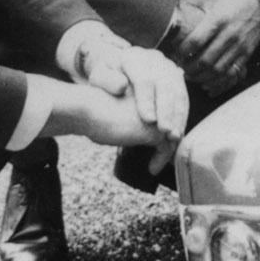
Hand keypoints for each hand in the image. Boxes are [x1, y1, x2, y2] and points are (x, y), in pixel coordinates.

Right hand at [33, 76, 181, 174]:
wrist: (86, 108)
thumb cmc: (95, 111)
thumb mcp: (122, 110)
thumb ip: (135, 117)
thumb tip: (145, 135)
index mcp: (153, 90)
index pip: (167, 112)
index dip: (166, 130)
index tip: (159, 147)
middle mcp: (160, 100)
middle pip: (173, 123)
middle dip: (169, 143)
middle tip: (164, 160)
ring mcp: (160, 114)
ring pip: (172, 136)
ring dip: (166, 154)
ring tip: (155, 167)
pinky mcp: (155, 129)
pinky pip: (166, 148)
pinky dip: (161, 160)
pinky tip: (151, 169)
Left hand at [78, 36, 189, 134]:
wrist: (117, 67)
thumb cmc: (106, 78)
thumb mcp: (98, 76)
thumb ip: (105, 80)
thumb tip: (122, 86)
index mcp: (134, 58)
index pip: (144, 79)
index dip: (147, 100)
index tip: (149, 121)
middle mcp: (155, 60)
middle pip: (165, 85)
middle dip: (167, 110)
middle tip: (165, 132)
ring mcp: (168, 67)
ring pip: (178, 91)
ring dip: (178, 115)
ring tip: (174, 136)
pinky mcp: (176, 77)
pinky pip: (182, 97)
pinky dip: (181, 116)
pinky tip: (178, 132)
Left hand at [171, 0, 259, 95]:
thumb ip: (188, 4)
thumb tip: (169, 14)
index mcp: (218, 19)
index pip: (195, 41)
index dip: (182, 52)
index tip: (173, 55)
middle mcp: (230, 34)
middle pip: (205, 60)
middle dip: (188, 68)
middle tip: (179, 69)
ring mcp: (240, 46)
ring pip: (217, 70)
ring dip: (200, 77)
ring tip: (189, 75)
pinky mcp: (246, 54)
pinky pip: (231, 74)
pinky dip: (217, 82)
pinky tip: (206, 82)